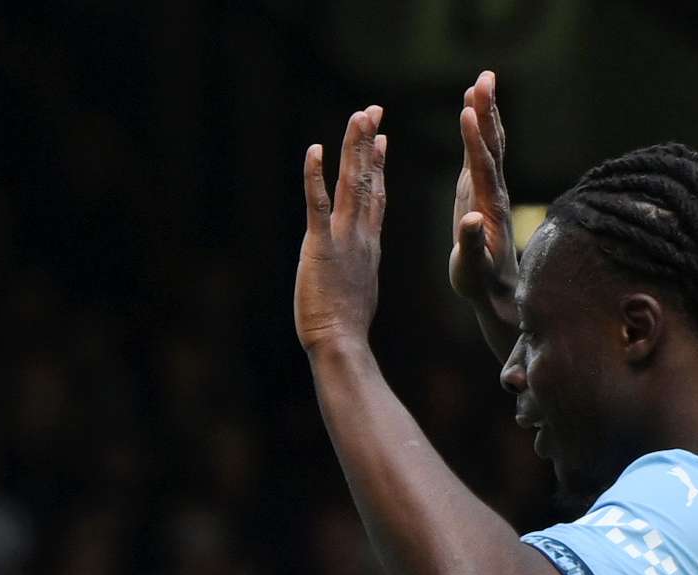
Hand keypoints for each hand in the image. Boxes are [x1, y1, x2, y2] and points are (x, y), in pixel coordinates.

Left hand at [293, 104, 390, 354]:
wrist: (342, 341)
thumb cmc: (347, 326)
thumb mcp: (358, 287)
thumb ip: (358, 268)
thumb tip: (356, 269)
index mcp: (369, 243)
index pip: (377, 195)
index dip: (378, 165)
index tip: (382, 139)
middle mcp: (361, 234)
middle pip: (367, 179)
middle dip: (369, 142)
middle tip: (371, 111)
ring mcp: (343, 237)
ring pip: (351, 183)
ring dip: (353, 147)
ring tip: (359, 116)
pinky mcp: (320, 245)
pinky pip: (317, 204)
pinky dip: (315, 176)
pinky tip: (314, 150)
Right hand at [446, 72, 518, 333]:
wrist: (499, 294)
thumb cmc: (481, 285)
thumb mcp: (472, 270)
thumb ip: (472, 244)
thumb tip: (472, 220)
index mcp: (488, 208)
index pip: (481, 167)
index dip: (474, 139)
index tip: (468, 111)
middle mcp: (492, 193)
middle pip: (491, 145)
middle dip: (487, 111)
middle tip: (484, 78)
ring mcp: (488, 190)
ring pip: (489, 144)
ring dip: (485, 112)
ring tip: (480, 82)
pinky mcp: (480, 193)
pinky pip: (480, 154)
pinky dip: (477, 130)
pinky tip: (472, 112)